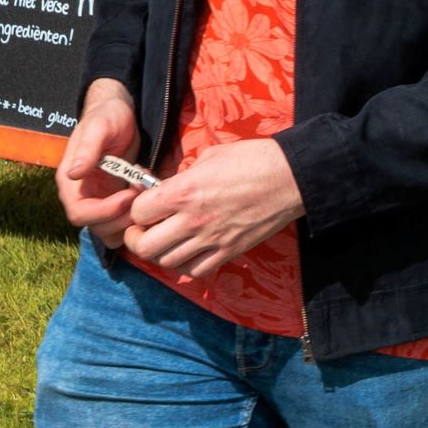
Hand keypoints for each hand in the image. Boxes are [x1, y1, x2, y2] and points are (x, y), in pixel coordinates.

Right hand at [56, 84, 144, 243]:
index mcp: (70, 182)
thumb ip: (87, 150)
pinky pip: (122, 223)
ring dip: (131, 222)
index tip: (128, 195)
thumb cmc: (107, 116)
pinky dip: (136, 219)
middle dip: (122, 218)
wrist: (120, 114)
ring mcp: (99, 201)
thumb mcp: (99, 127)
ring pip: (110, 231)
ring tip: (146, 196)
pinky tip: (148, 196)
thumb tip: (72, 174)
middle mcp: (81, 197)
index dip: (105, 211)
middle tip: (143, 196)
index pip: (80, 213)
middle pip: (97, 228)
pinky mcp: (115, 202)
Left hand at [117, 134, 300, 281]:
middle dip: (137, 238)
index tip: (144, 205)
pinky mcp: (229, 252)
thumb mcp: (211, 156)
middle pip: (144, 246)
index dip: (136, 209)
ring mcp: (211, 240)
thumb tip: (171, 186)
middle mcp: (192, 220)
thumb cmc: (253, 159)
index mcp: (183, 191)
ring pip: (166, 262)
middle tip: (144, 230)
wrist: (291, 177)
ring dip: (160, 253)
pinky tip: (189, 252)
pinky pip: (195, 271)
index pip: (138, 212)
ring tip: (166, 241)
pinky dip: (186, 265)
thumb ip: (185, 175)